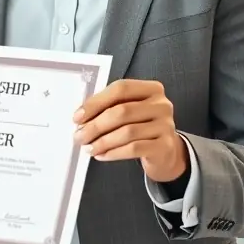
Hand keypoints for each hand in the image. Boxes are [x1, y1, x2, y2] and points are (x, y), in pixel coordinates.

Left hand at [72, 79, 187, 183]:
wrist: (165, 151)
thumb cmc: (141, 126)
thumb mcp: (128, 110)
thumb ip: (108, 107)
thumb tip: (81, 117)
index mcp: (151, 89)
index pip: (120, 89)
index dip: (96, 102)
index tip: (78, 117)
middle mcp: (161, 104)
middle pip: (122, 111)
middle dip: (95, 125)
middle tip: (79, 136)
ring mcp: (165, 125)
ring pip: (127, 132)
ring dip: (102, 141)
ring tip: (88, 148)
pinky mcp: (164, 146)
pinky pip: (134, 149)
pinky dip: (113, 152)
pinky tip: (101, 155)